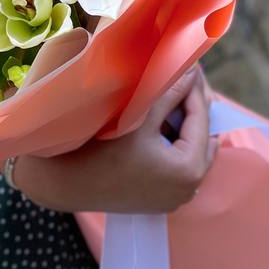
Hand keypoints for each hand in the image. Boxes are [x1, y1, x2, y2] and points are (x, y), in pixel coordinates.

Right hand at [8, 68, 218, 213]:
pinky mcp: (162, 201)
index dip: (195, 89)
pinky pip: (180, 167)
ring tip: (174, 98)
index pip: (201, 119)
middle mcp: (188, 189)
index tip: (191, 67)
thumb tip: (193, 70)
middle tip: (186, 81)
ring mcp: (176, 198)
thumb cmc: (99, 149)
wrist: (66, 183)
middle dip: (193, 108)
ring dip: (185, 127)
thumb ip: (170, 92)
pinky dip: (176, 145)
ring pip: (192, 153)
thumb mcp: (138, 117)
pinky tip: (163, 125)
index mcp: (188, 169)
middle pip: (202, 138)